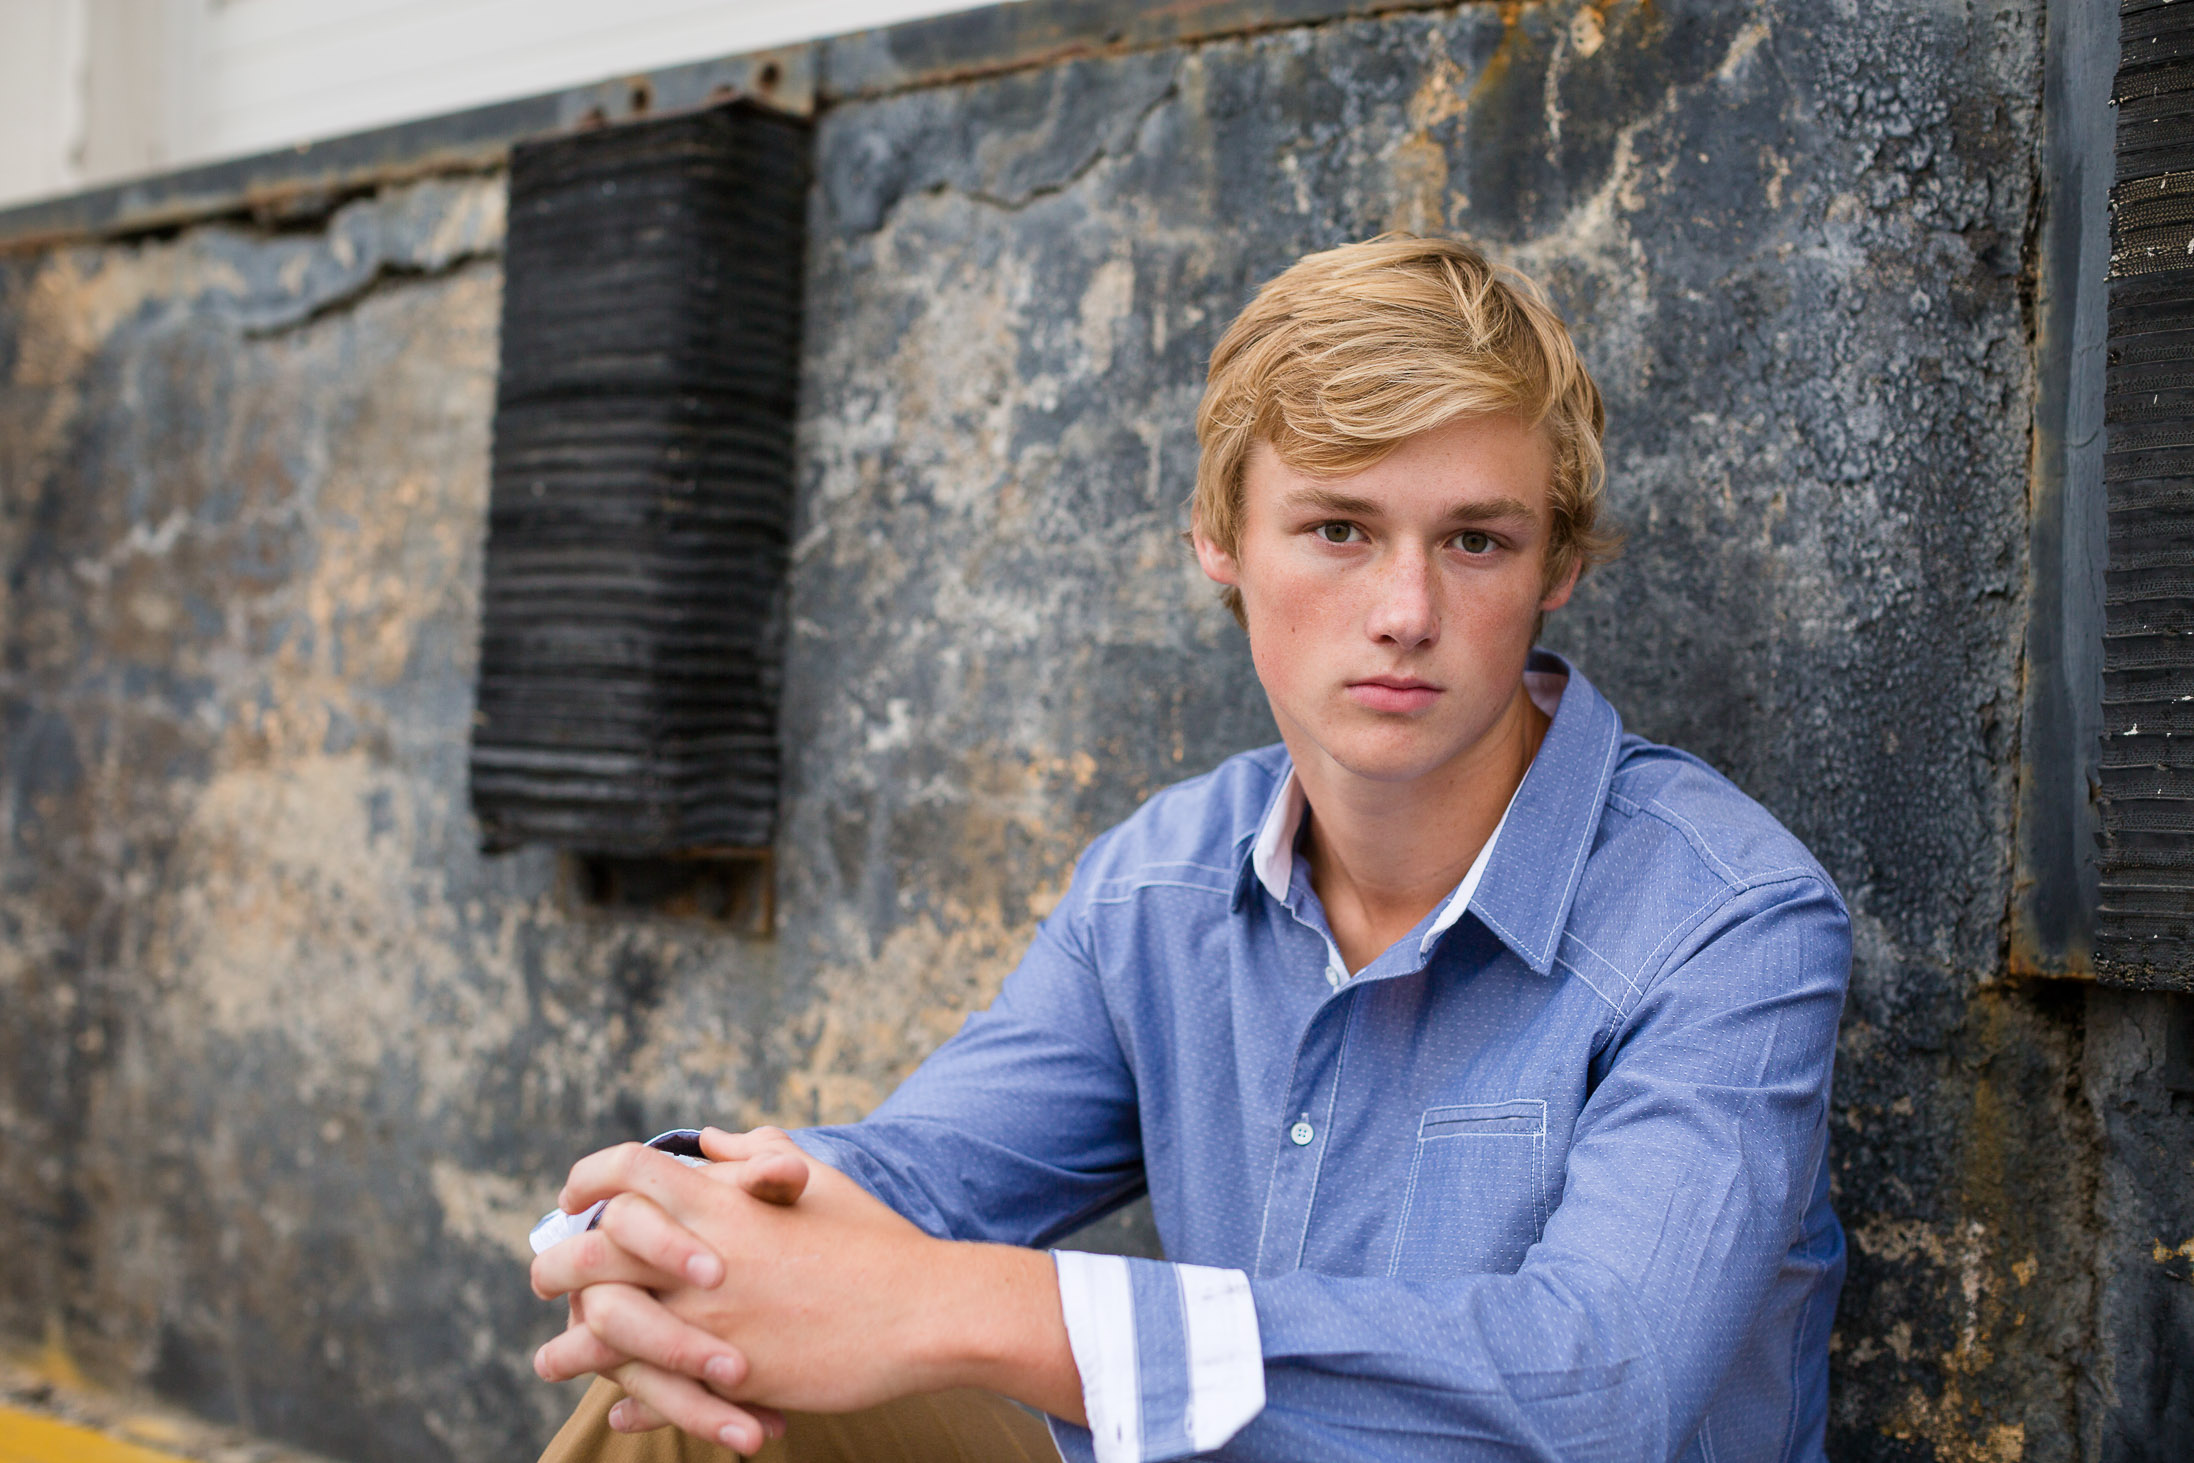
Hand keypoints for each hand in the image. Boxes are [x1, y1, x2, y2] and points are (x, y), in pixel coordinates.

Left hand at [532, 1128, 1084, 1429]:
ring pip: (603, 1329)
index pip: (628, 1171)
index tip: (572, 1199)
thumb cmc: (876, 1241)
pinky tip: (617, 1401)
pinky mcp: (729, 1374)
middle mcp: (705, 1255)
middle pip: (592, 1248)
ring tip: (553, 1360)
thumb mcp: (817, 1181)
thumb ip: (757, 1157)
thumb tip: (715, 1140)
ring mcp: (713, 1317)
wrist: (926, 1311)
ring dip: (568, 1348)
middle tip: (547, 1277)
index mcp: (724, 1201)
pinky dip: (625, 1396)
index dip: (589, 1179)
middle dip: (556, 1262)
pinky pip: (651, 1388)